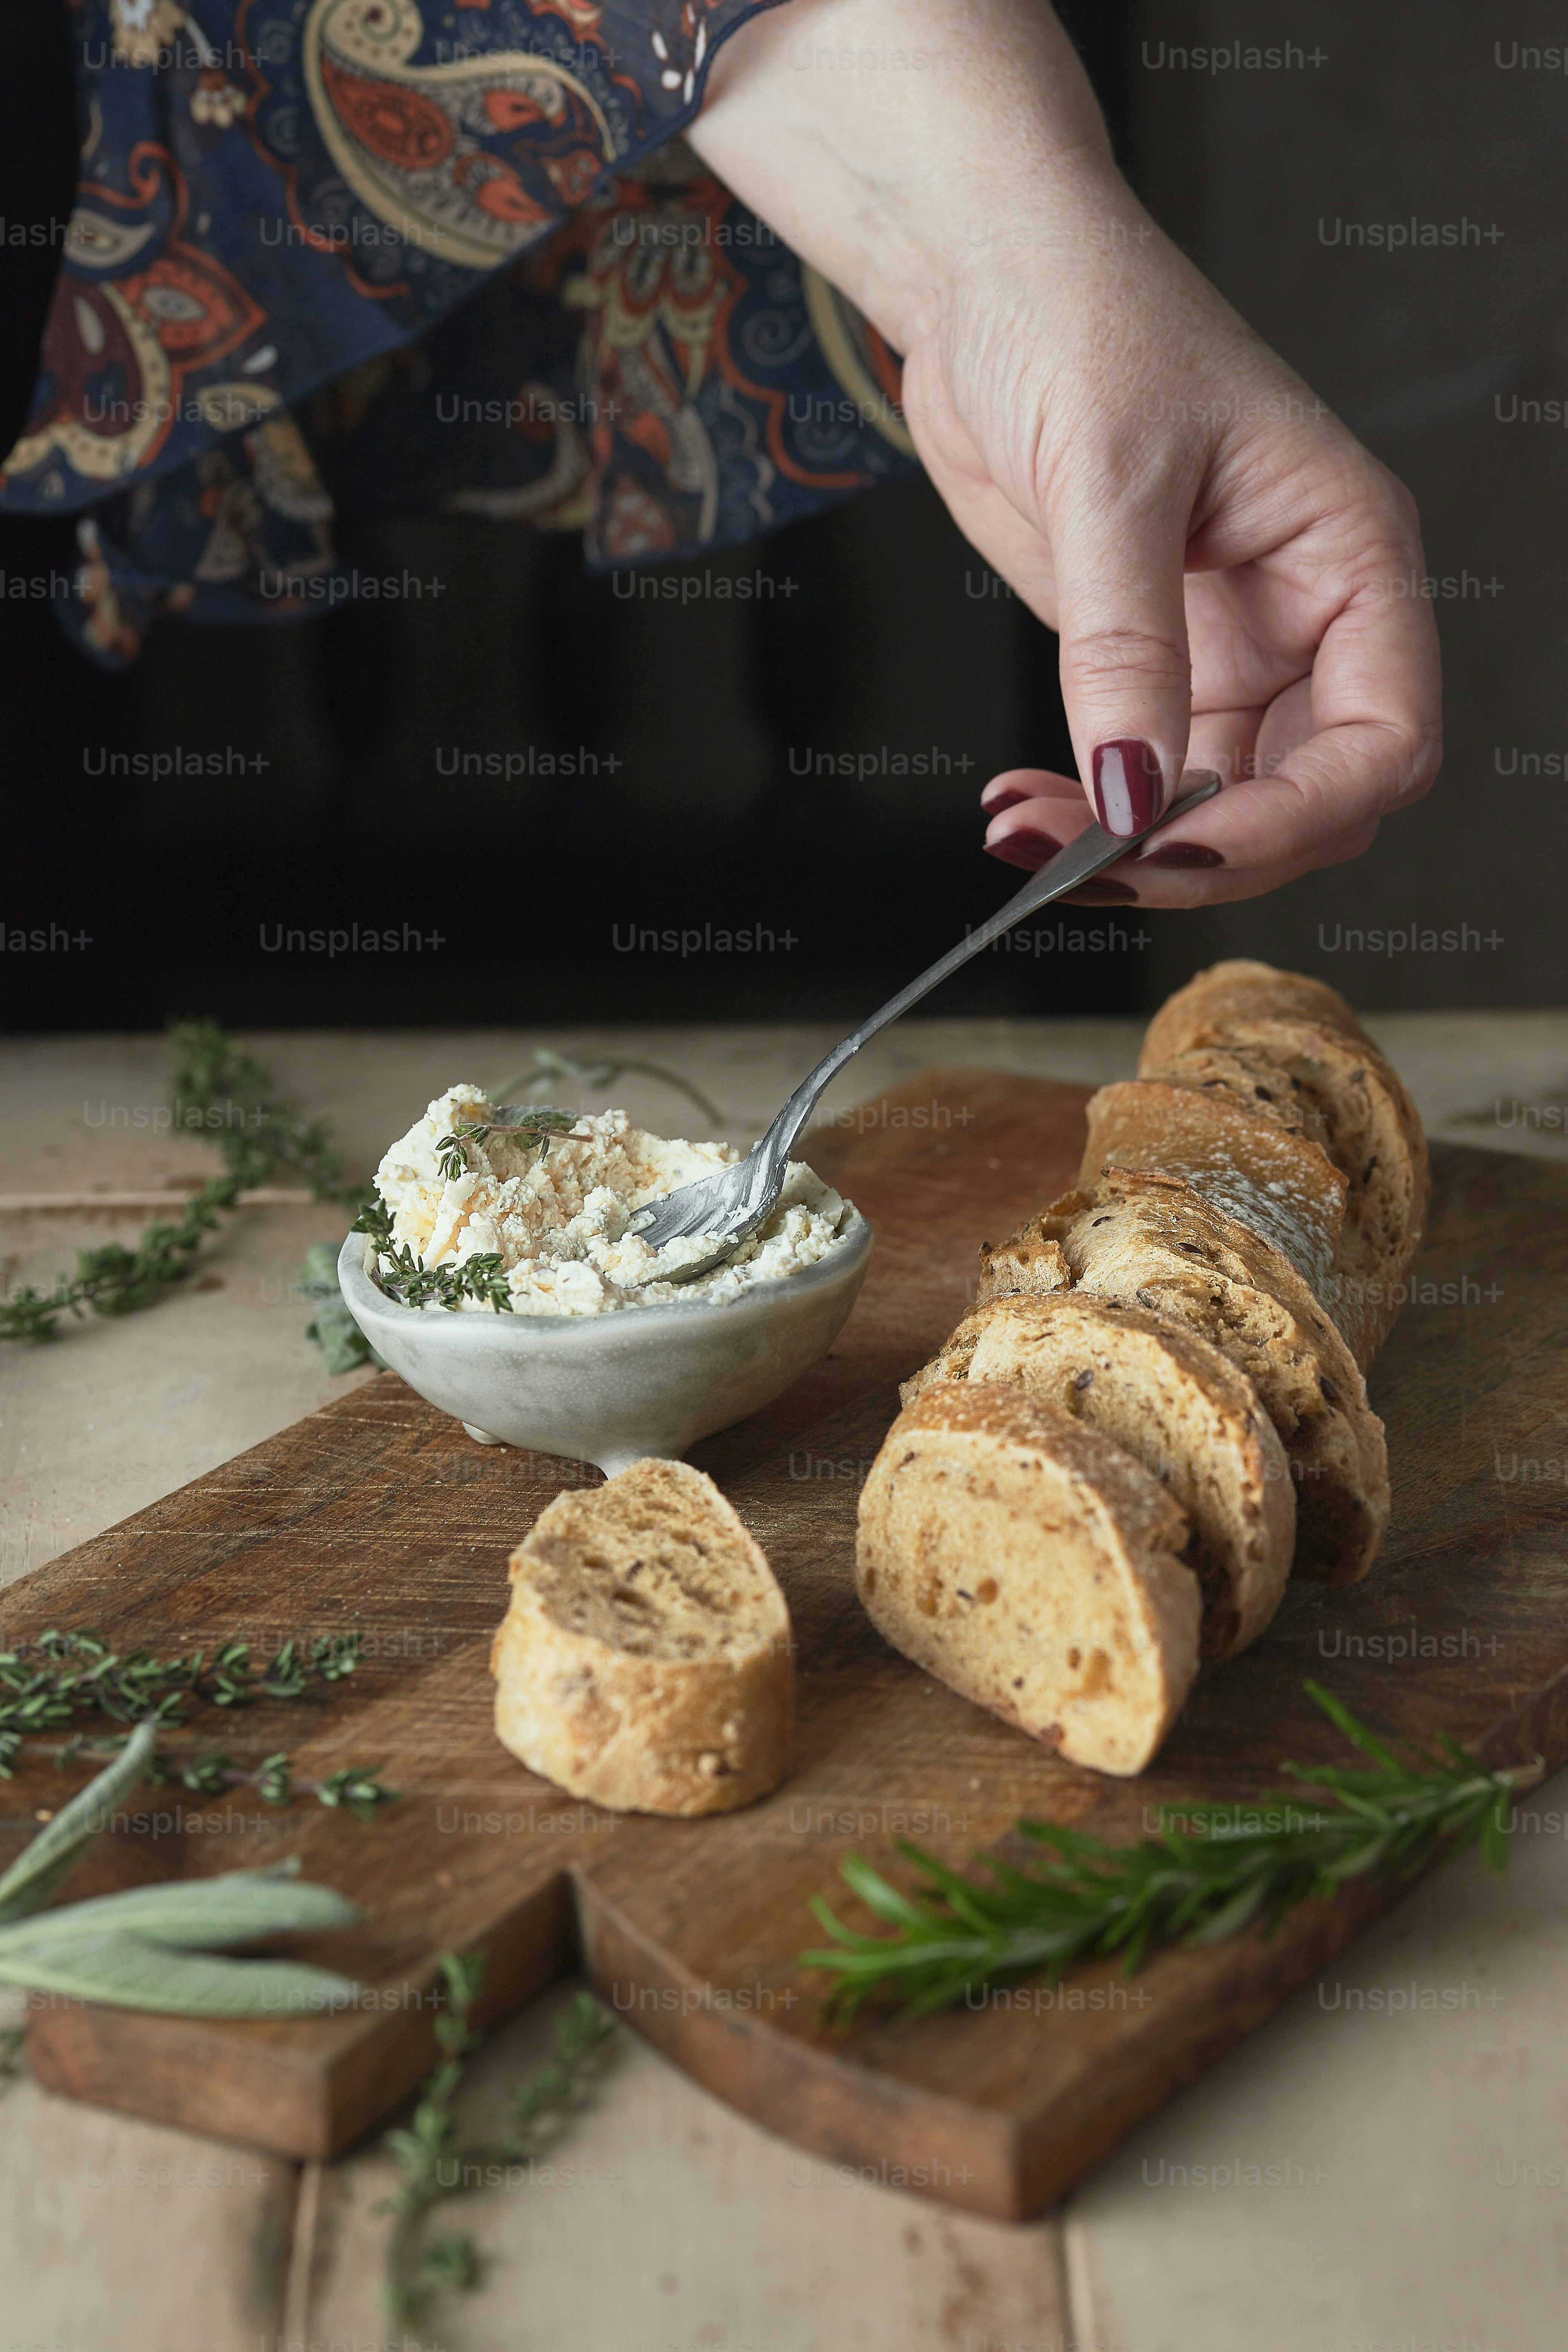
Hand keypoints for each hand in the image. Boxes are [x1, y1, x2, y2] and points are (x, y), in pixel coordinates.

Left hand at [904, 227, 1441, 903]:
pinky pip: (1146, 780)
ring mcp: (1230, 651)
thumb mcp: (1111, 479)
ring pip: (1220, 809)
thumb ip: (1127, 648)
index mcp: (1349, 555)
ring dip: (1130, 848)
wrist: (992, 282)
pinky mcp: (1153, 666)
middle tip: (1084, 865)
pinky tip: (1022, 806)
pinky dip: (1088, 813)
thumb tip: (1132, 792)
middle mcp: (1307, 617)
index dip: (1296, 818)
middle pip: (1307, 801)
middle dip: (1203, 852)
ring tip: (1025, 838)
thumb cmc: (1083, 320)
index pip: (1382, 742)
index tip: (1184, 843)